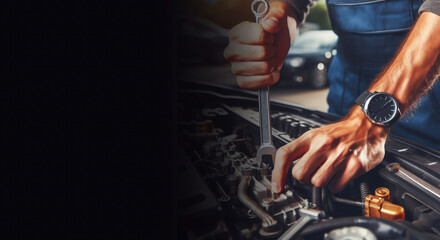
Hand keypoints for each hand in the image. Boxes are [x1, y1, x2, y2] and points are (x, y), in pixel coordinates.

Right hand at [223, 1, 295, 89]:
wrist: (278, 40)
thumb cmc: (275, 28)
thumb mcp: (278, 15)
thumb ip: (276, 15)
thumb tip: (270, 24)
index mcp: (236, 33)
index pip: (259, 36)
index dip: (270, 37)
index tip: (269, 35)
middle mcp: (231, 51)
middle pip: (261, 53)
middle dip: (272, 51)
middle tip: (270, 48)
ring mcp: (235, 67)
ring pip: (261, 69)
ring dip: (272, 64)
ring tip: (269, 59)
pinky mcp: (242, 81)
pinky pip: (254, 85)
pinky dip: (268, 79)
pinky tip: (271, 73)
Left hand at [271, 107, 387, 192]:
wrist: (369, 123)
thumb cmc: (342, 131)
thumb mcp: (318, 134)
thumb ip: (303, 150)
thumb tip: (287, 168)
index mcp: (311, 137)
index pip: (286, 154)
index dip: (278, 173)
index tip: (277, 186)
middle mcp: (324, 145)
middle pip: (299, 174)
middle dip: (304, 179)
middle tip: (311, 174)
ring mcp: (339, 155)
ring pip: (317, 183)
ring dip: (321, 182)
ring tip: (328, 172)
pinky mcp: (355, 166)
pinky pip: (335, 187)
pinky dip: (336, 185)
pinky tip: (339, 175)